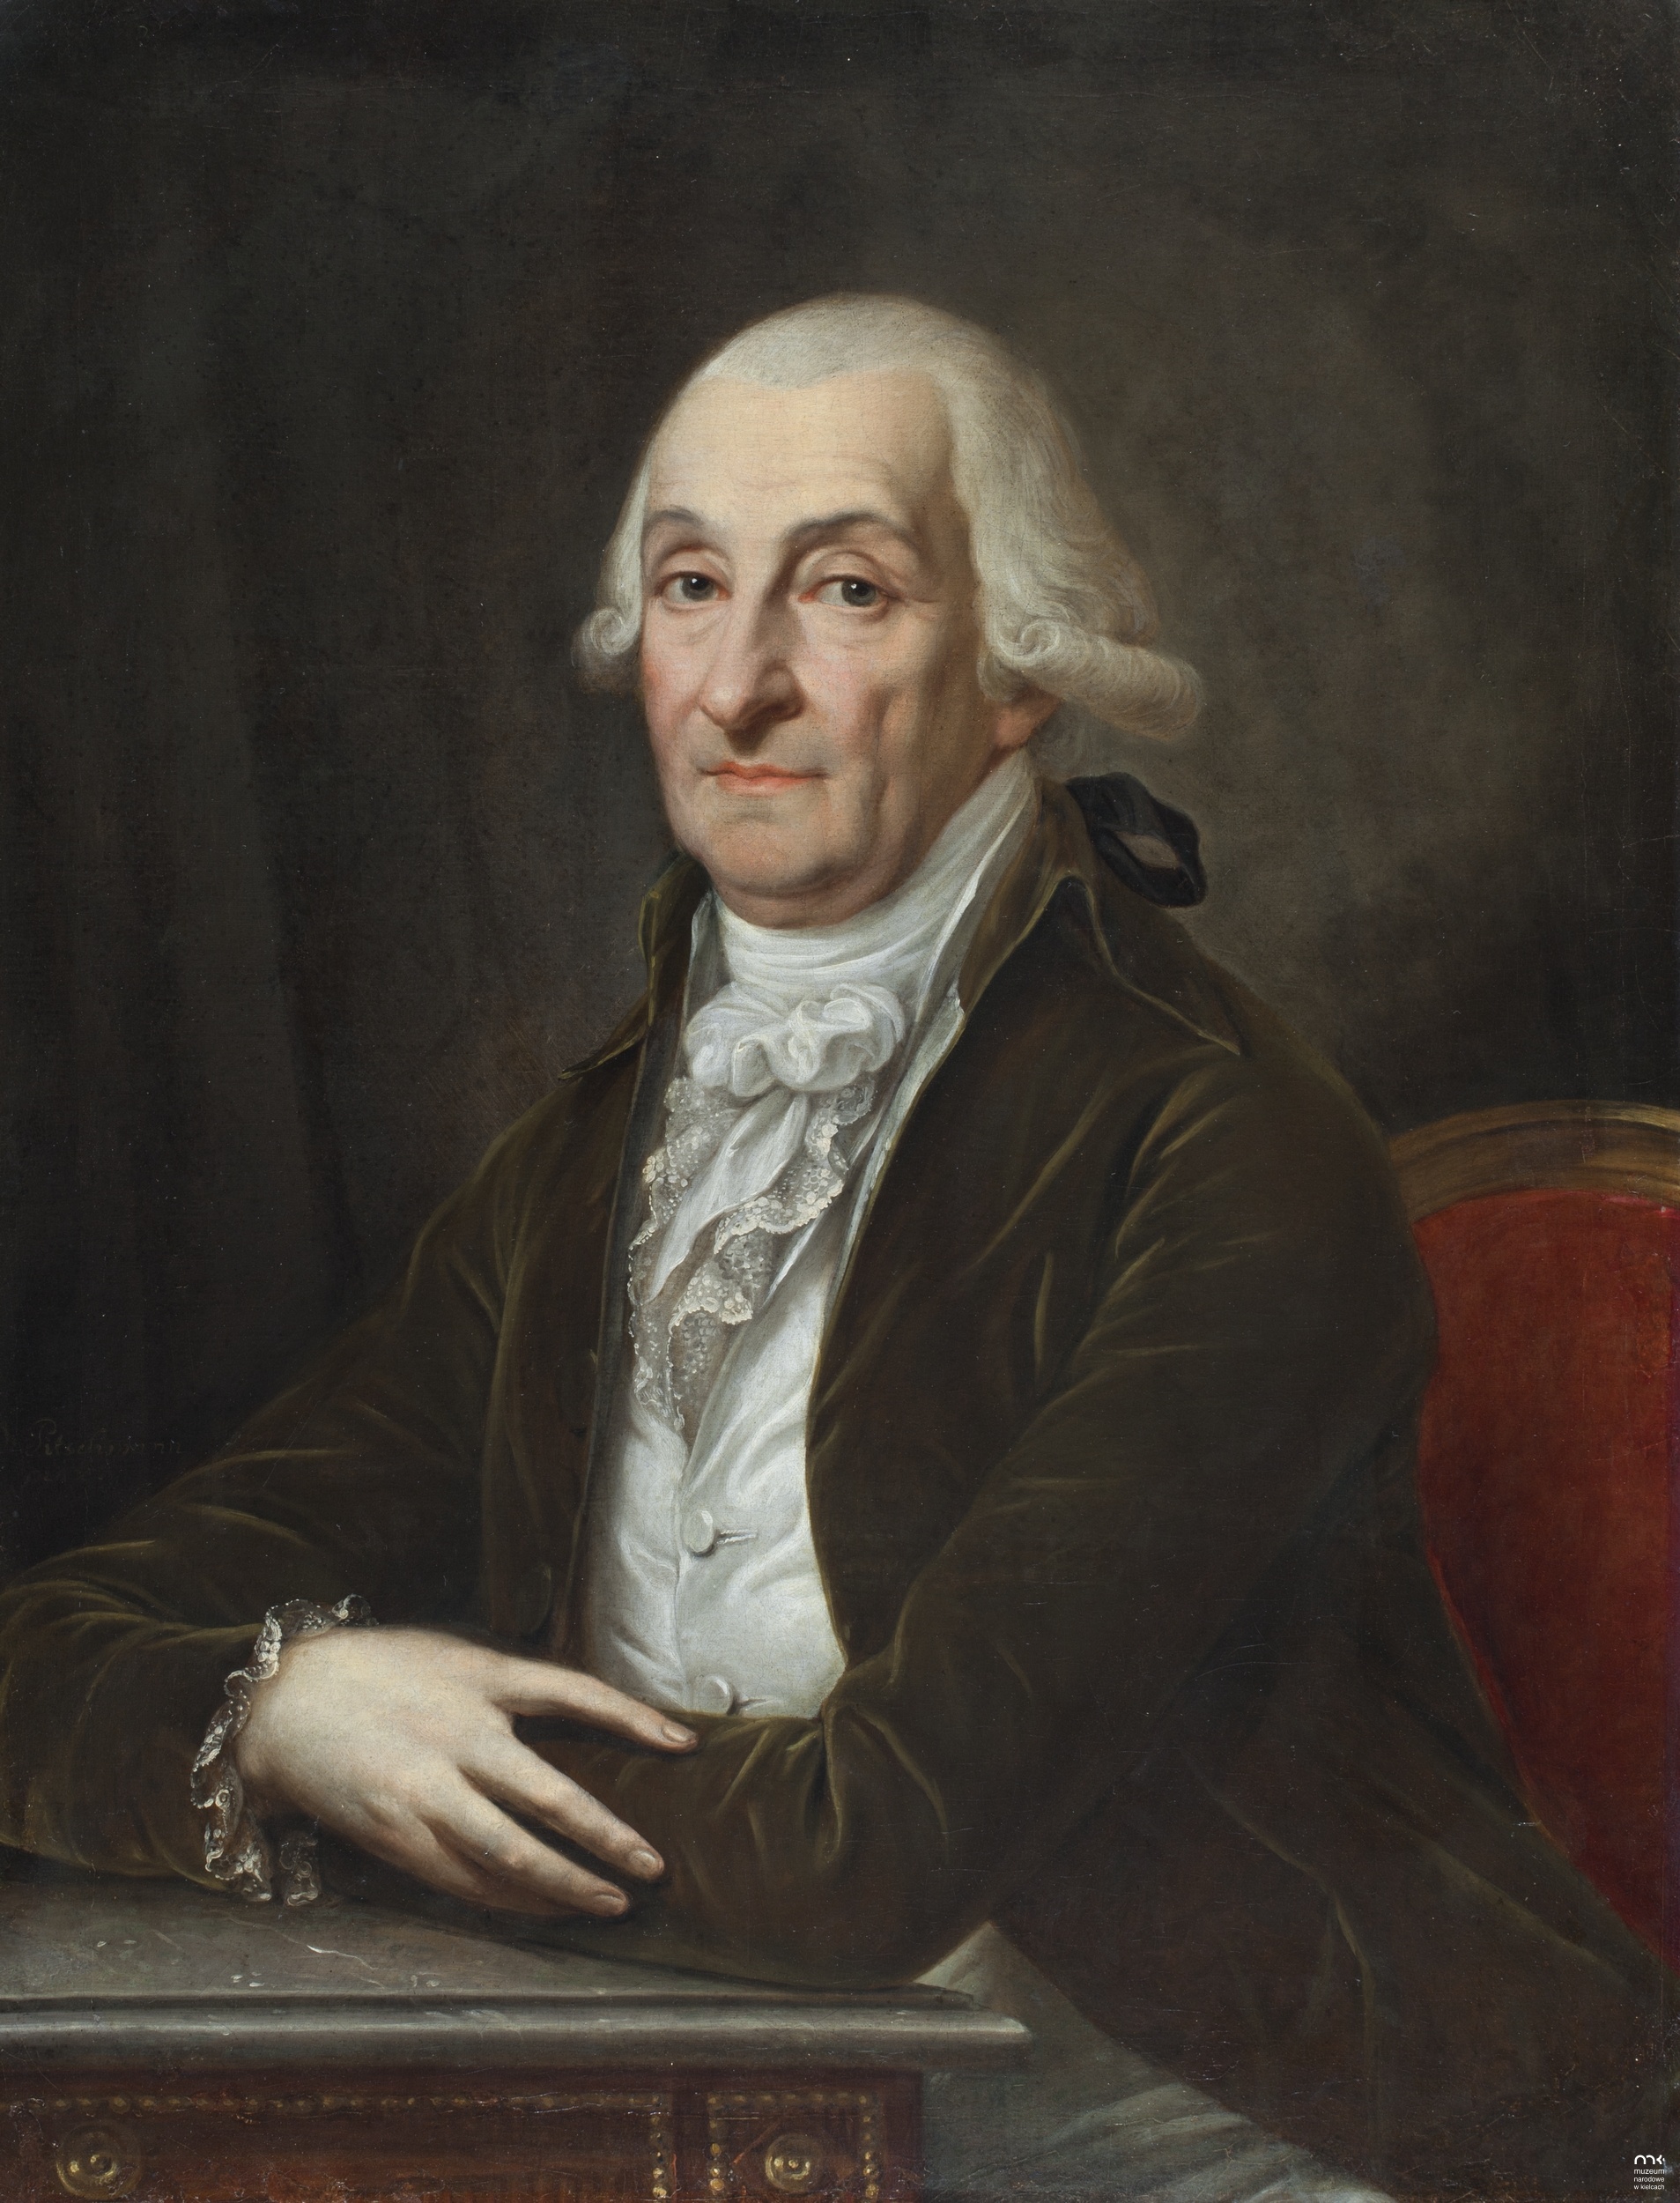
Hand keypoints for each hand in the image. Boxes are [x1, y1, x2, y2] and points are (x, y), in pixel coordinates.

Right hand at [232, 1626, 695, 1916]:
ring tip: (611, 1903)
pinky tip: (543, 1909)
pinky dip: (510, 1899)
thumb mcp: (456, 1655)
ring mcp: (424, 1792)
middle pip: (548, 1798)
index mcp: (479, 1679)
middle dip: (607, 1838)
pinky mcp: (395, 1835)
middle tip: (653, 1868)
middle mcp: (457, 1737)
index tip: (683, 1744)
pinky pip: (464, 1879)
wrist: (284, 1703)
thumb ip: (514, 1685)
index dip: (632, 1717)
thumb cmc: (381, 1670)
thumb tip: (587, 1716)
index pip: (574, 1693)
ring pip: (508, 1855)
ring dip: (565, 1886)